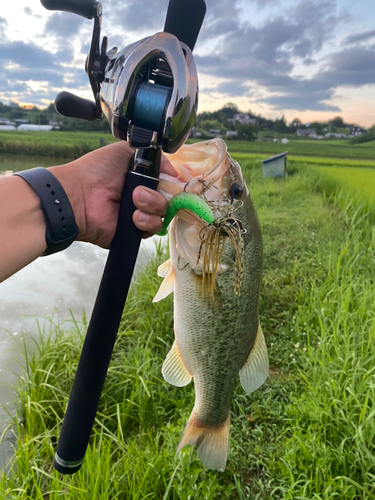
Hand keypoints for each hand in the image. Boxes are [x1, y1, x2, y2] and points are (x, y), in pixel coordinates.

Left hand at [50, 141, 176, 247]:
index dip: (172, 182)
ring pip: (162, 213)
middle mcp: (143, 197)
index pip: (167, 182)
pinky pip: (153, 228)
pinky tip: (133, 217)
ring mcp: (139, 215)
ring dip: (152, 206)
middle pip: (168, 198)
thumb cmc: (97, 170)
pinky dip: (146, 221)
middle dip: (158, 194)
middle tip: (139, 191)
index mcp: (141, 178)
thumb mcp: (125, 151)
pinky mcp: (134, 232)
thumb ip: (153, 156)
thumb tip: (174, 171)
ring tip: (133, 201)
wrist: (79, 194)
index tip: (171, 180)